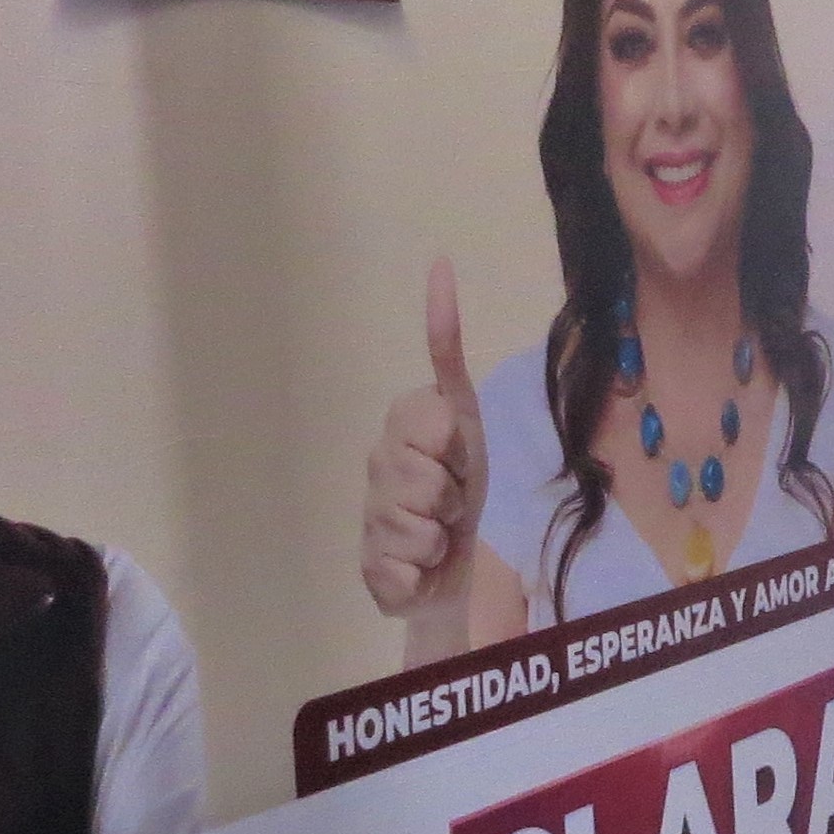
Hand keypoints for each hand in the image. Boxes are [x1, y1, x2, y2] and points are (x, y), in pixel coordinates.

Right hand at [364, 259, 515, 659]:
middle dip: (450, 493)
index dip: (456, 447)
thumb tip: (438, 264)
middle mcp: (377, 464)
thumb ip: (446, 351)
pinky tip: (418, 565)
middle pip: (423, 476)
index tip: (459, 457)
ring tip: (436, 532)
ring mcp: (368, 514)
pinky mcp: (367, 563)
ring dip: (440, 533)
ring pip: (415, 523)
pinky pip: (403, 563)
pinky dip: (422, 569)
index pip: (431, 423)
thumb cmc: (461, 491)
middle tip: (452, 502)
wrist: (454, 566)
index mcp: (401, 427)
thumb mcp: (465, 420)